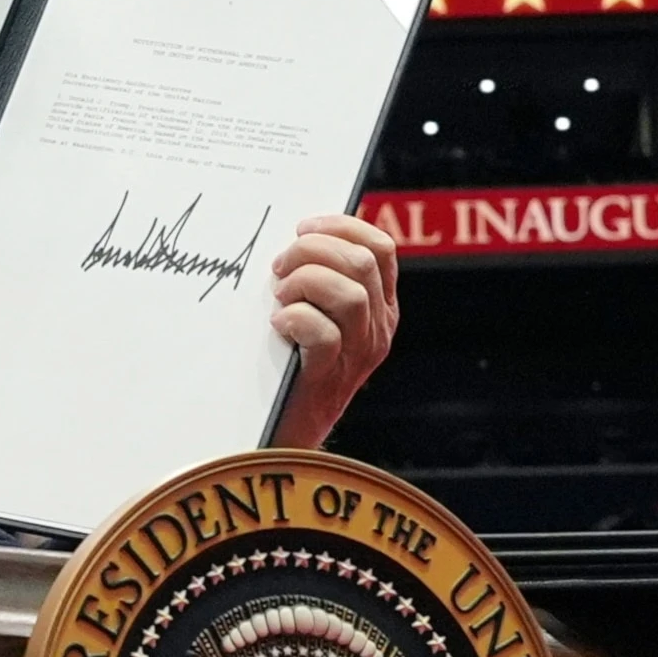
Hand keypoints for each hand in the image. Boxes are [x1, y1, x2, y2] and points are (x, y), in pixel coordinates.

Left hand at [268, 214, 398, 449]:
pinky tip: (277, 325)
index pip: (381, 248)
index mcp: (380, 307)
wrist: (282, 429)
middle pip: (362, 264)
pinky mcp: (329, 378)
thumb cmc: (291, 362)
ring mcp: (357, 356)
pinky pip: (324, 334)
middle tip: (279, 267)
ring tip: (279, 298)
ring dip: (304, 283)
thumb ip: (321, 278)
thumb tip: (300, 236)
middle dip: (313, 251)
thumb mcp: (320, 313)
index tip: (303, 228)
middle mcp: (378, 329)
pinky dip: (296, 319)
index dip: (342, 227)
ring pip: (351, 295)